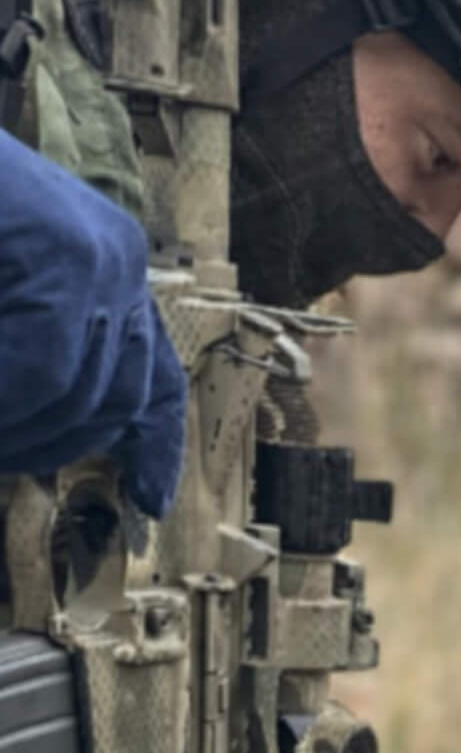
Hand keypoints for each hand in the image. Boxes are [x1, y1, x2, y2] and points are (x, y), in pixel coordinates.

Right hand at [0, 131, 187, 516]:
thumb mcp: (15, 298)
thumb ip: (36, 359)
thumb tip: (65, 430)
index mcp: (108, 270)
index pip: (150, 378)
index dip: (154, 447)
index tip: (152, 502)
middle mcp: (117, 259)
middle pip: (110, 397)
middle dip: (47, 441)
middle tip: (2, 456)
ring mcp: (93, 251)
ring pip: (68, 390)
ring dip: (15, 421)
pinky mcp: (62, 249)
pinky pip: (39, 364)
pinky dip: (8, 394)